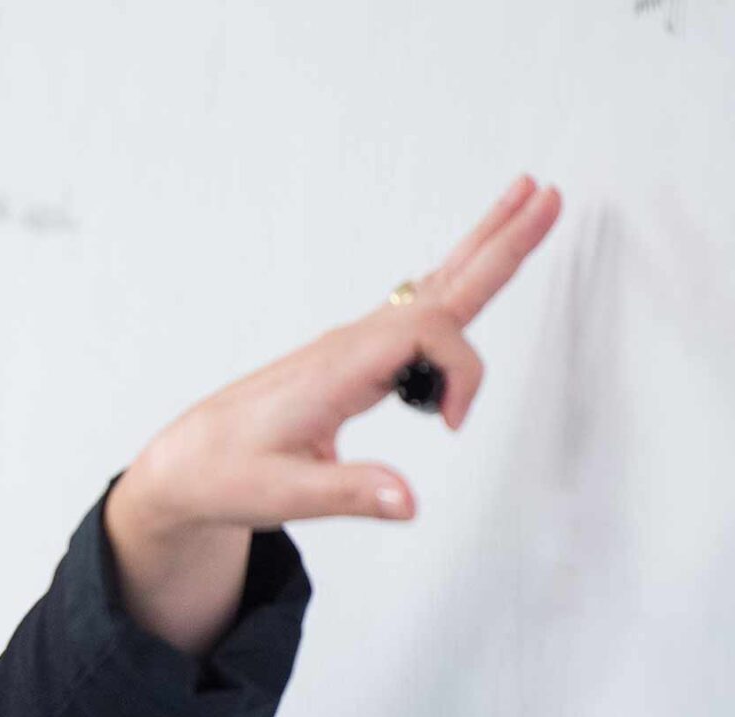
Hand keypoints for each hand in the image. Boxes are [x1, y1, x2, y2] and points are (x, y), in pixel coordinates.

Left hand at [116, 173, 563, 532]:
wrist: (186, 463)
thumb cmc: (225, 473)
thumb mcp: (281, 496)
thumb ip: (347, 496)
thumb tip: (409, 502)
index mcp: (335, 371)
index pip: (425, 334)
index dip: (460, 372)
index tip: (453, 425)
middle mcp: (349, 347)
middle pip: (439, 285)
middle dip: (497, 243)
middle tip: (548, 197)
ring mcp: (353, 347)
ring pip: (432, 290)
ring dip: (483, 249)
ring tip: (529, 206)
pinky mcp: (355, 359)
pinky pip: (419, 313)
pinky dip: (457, 284)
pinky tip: (474, 270)